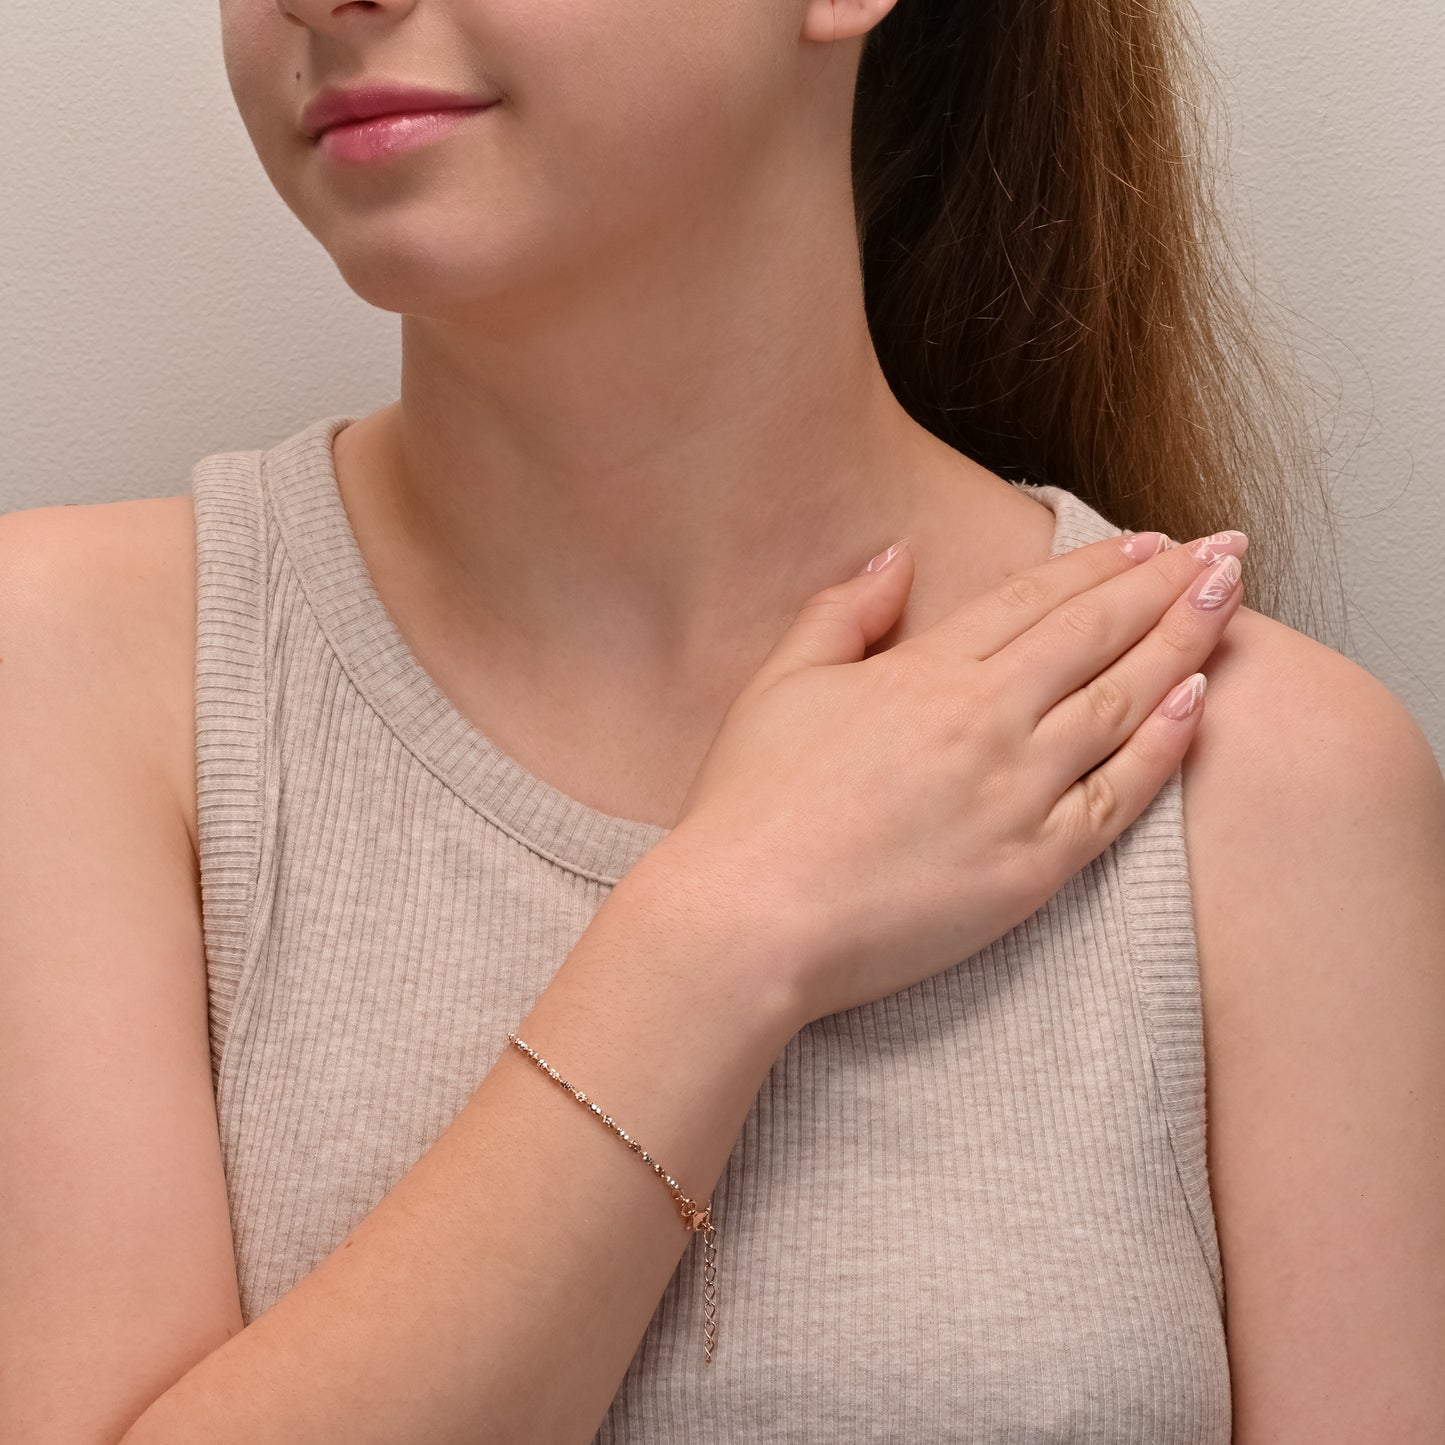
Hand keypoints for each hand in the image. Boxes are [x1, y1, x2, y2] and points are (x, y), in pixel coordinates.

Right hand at [663, 525, 1247, 1027]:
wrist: (749, 918)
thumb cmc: (751, 805)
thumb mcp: (779, 684)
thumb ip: (840, 613)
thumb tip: (896, 558)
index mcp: (923, 672)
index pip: (1033, 601)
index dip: (1098, 565)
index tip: (1148, 541)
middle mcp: (983, 720)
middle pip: (1094, 635)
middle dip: (1167, 584)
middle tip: (1225, 548)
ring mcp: (1014, 793)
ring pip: (1121, 702)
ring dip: (1184, 644)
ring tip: (1231, 601)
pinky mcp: (1031, 868)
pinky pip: (1116, 797)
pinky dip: (1163, 748)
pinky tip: (1200, 704)